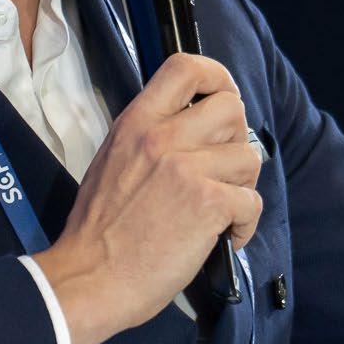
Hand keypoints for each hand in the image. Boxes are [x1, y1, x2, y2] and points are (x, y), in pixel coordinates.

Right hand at [35, 52, 262, 343]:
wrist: (91, 276)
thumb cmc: (98, 229)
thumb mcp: (111, 162)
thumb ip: (149, 139)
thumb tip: (192, 132)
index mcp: (134, 124)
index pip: (185, 67)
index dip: (216, 78)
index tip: (219, 99)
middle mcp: (161, 137)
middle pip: (232, 109)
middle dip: (235, 140)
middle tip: (219, 170)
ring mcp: (186, 168)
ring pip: (249, 158)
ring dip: (240, 188)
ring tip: (216, 211)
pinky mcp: (208, 203)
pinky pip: (252, 202)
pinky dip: (242, 225)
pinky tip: (220, 237)